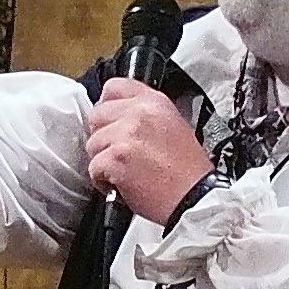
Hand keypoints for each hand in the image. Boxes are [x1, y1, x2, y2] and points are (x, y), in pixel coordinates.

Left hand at [86, 79, 213, 224]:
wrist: (196, 200)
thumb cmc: (188, 174)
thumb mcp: (174, 128)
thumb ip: (145, 116)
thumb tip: (119, 117)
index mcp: (155, 102)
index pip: (113, 88)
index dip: (107, 107)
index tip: (111, 122)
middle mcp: (140, 113)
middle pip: (97, 116)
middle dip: (104, 138)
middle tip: (121, 154)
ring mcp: (126, 134)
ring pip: (93, 144)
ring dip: (103, 161)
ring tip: (126, 172)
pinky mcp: (116, 158)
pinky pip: (93, 167)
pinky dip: (103, 181)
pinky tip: (122, 185)